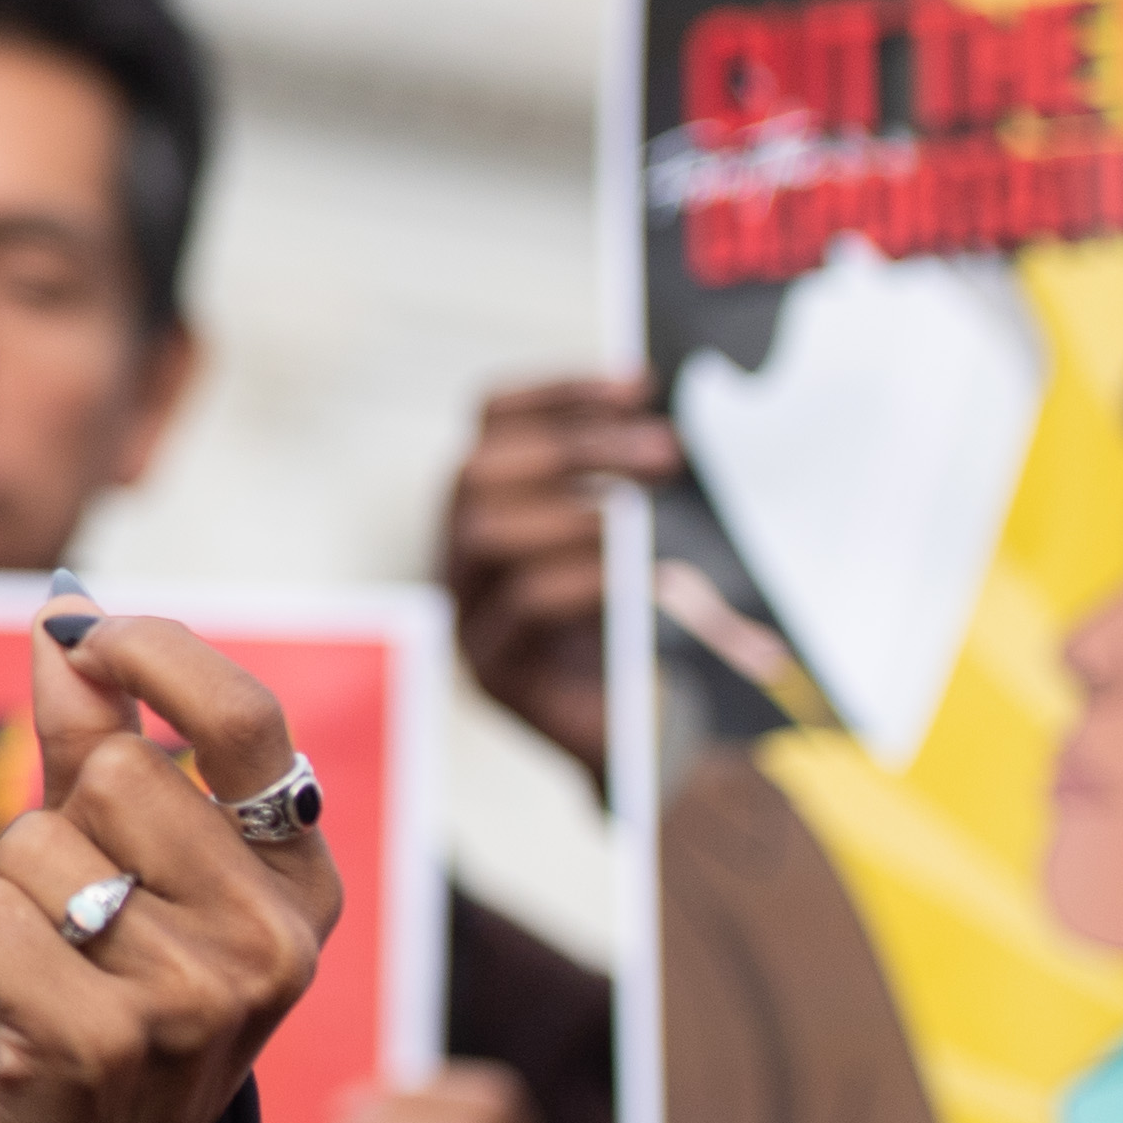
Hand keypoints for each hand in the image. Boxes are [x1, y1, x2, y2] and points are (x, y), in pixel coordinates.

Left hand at [0, 586, 344, 1122]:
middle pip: (119, 771)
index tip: (91, 636)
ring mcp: (199, 999)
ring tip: (56, 958)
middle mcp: (273, 939)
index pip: (245, 717)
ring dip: (13, 889)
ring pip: (39, 844)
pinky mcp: (108, 1043)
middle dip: (63, 817)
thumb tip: (62, 606)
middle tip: (81, 900)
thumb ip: (96, 729)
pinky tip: (23, 1003)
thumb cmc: (113, 974)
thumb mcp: (128, 850)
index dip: (154, 651)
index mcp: (299, 876)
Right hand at [443, 375, 676, 786]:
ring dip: (574, 510)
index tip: (637, 382)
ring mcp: (466, 615)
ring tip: (641, 514)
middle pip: (476, 471)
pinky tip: (642, 579)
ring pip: (485, 534)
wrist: (635, 740)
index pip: (490, 422)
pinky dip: (586, 580)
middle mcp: (459, 557)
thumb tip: (651, 403)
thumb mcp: (628, 543)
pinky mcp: (493, 671)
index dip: (557, 392)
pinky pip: (523, 608)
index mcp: (485, 509)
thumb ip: (623, 483)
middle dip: (572, 447)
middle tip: (663, 451)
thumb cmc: (632, 630)